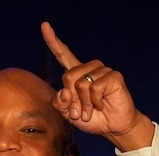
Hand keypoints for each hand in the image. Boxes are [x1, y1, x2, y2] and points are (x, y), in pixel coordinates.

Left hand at [41, 21, 153, 150]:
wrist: (113, 127)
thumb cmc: (92, 119)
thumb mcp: (69, 114)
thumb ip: (60, 104)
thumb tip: (64, 92)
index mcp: (76, 74)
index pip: (63, 54)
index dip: (53, 41)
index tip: (45, 26)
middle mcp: (89, 69)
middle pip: (68, 76)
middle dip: (72, 100)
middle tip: (80, 112)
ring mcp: (102, 71)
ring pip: (81, 84)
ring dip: (84, 103)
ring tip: (91, 110)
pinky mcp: (113, 76)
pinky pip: (95, 87)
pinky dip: (95, 102)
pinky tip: (101, 105)